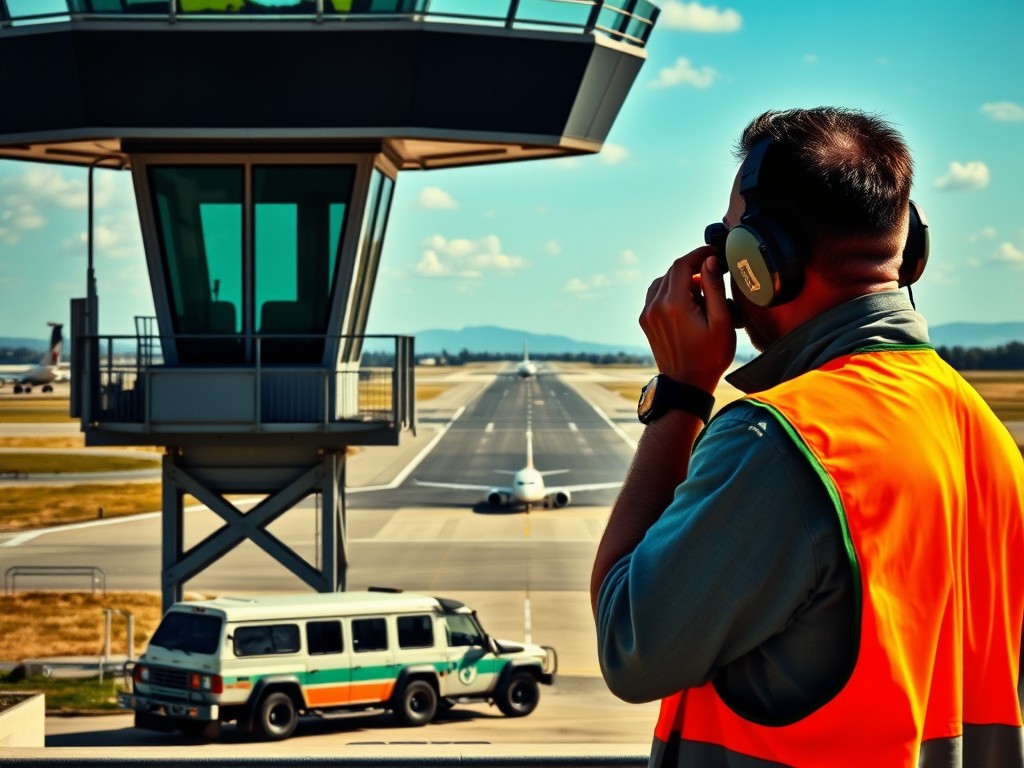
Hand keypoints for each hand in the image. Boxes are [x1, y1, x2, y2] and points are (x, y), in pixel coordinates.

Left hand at [640, 245, 736, 391]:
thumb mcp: (721, 322)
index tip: (714, 253)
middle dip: (693, 268)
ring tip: (702, 292)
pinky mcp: (645, 321)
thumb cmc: (709, 357)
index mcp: (673, 304)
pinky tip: (687, 302)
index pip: (682, 264)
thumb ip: (714, 288)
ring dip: (681, 280)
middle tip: (714, 275)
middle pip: (672, 272)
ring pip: (662, 282)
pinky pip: (655, 295)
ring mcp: (647, 314)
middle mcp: (655, 306)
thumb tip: (710, 261)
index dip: (699, 253)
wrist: (686, 384)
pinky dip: (670, 291)